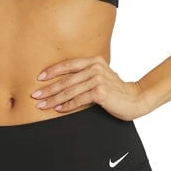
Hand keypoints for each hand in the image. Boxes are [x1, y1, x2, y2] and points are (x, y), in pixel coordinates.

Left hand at [31, 55, 146, 120]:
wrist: (135, 99)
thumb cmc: (115, 91)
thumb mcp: (100, 78)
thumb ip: (85, 76)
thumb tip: (62, 84)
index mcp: (94, 61)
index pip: (68, 64)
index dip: (52, 71)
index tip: (39, 79)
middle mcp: (95, 67)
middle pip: (66, 79)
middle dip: (48, 89)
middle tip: (35, 95)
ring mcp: (98, 79)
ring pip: (70, 90)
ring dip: (54, 99)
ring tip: (42, 105)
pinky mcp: (100, 92)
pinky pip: (79, 99)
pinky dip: (67, 105)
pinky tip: (58, 109)